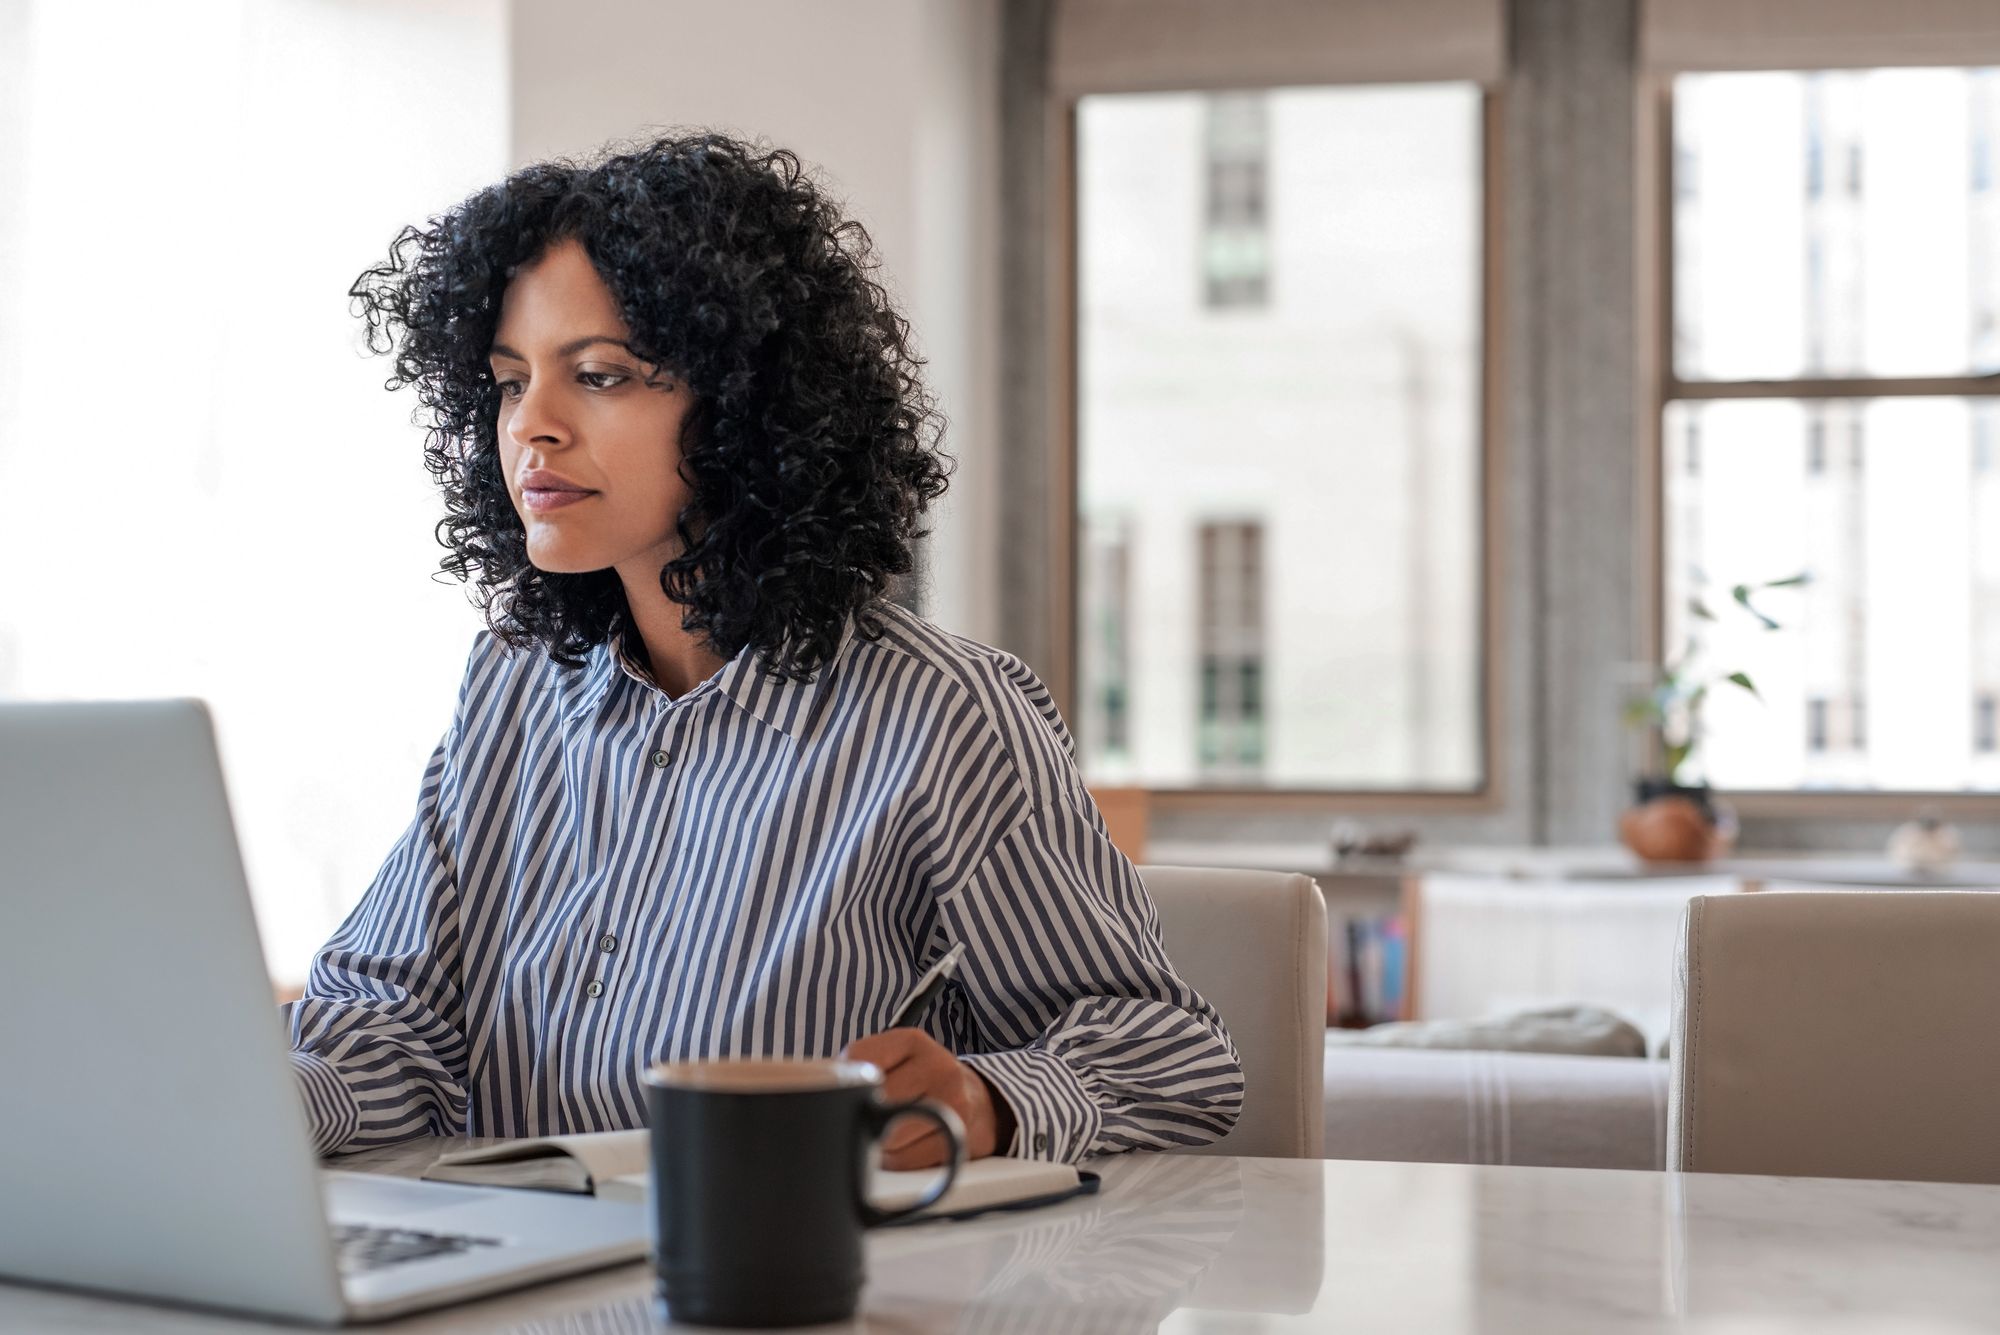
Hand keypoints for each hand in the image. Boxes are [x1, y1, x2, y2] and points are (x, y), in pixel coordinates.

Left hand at [840, 1028, 1015, 1169]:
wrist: (980, 1105)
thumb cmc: (918, 1084)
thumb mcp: (893, 1061)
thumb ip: (858, 1069)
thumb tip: (812, 1096)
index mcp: (911, 1040)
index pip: (858, 1062)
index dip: (843, 1086)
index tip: (846, 1092)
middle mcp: (937, 1066)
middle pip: (873, 1103)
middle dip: (862, 1117)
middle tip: (868, 1116)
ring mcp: (952, 1102)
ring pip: (887, 1136)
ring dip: (876, 1145)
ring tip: (887, 1132)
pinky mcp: (958, 1138)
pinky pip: (905, 1161)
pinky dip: (895, 1162)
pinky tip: (904, 1148)